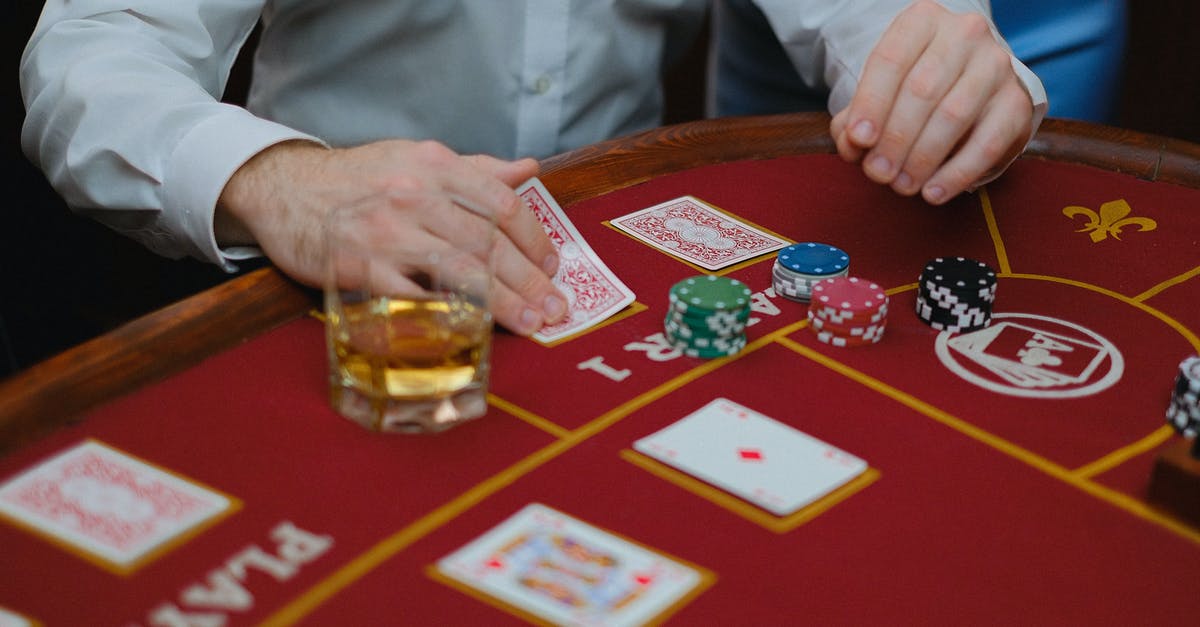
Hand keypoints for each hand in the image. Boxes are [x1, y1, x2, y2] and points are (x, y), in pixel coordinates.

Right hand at [215, 139, 566, 335]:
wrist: (284, 188)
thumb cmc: (358, 179)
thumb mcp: (415, 160)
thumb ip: (474, 171)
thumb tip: (528, 170)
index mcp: (435, 166)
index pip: (501, 203)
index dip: (534, 239)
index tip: (552, 267)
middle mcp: (414, 195)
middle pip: (488, 243)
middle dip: (529, 280)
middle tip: (554, 308)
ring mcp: (385, 232)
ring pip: (460, 271)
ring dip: (502, 303)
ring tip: (530, 323)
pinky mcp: (358, 266)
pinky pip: (412, 298)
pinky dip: (446, 316)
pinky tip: (473, 332)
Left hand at [830, 0, 1032, 203]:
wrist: (969, 83)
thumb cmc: (913, 88)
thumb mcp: (880, 93)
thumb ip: (857, 119)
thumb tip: (853, 146)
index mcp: (922, 21)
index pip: (890, 60)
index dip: (871, 103)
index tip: (857, 140)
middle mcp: (964, 33)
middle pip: (922, 89)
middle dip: (895, 138)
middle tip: (877, 173)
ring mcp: (996, 65)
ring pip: (954, 115)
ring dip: (922, 158)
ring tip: (901, 185)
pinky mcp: (1018, 102)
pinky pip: (988, 142)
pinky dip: (957, 173)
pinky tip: (933, 192)